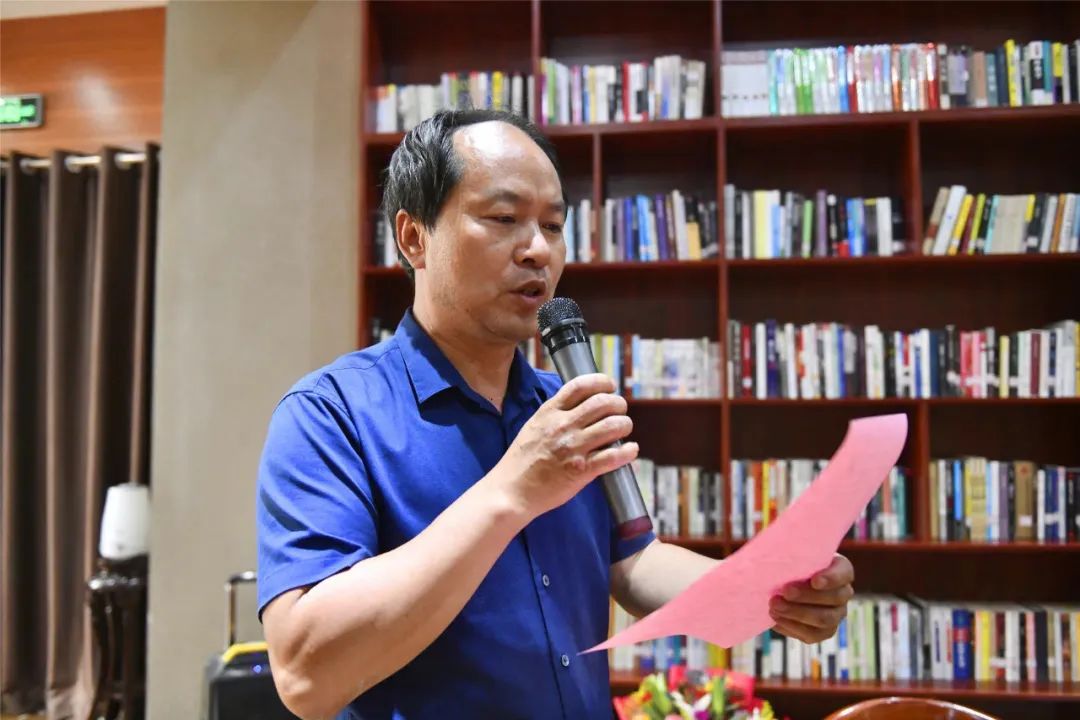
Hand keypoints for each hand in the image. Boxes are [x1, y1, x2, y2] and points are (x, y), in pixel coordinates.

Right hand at [492, 373, 637, 518]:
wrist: (512, 491)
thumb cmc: (521, 461)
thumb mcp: (533, 426)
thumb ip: (555, 414)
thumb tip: (581, 405)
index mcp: (549, 412)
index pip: (580, 386)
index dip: (601, 382)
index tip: (609, 386)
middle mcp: (562, 426)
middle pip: (602, 402)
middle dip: (618, 404)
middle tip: (620, 410)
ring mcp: (573, 448)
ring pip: (612, 426)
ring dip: (624, 424)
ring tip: (624, 428)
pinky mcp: (581, 471)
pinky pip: (613, 456)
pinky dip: (628, 452)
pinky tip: (631, 450)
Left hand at [769, 554, 853, 643]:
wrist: (784, 584)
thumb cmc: (790, 562)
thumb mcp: (791, 551)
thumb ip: (788, 551)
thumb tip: (772, 550)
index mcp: (841, 570)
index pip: (844, 573)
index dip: (831, 578)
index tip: (814, 580)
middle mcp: (843, 593)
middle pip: (834, 598)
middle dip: (807, 596)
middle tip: (784, 592)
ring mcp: (836, 614)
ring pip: (825, 619)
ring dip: (797, 614)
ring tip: (774, 607)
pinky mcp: (824, 631)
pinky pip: (813, 635)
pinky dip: (792, 628)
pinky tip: (776, 620)